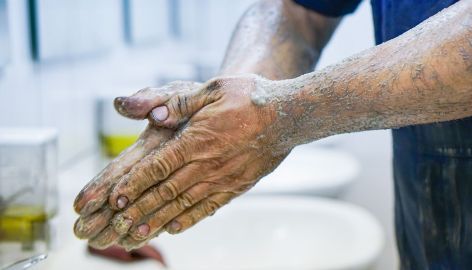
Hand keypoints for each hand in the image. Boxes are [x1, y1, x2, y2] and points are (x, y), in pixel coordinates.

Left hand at [78, 74, 292, 249]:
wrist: (287, 116)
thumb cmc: (249, 98)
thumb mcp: (213, 89)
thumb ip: (180, 104)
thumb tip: (153, 116)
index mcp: (196, 139)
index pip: (157, 167)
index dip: (134, 184)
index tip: (115, 198)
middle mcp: (206, 164)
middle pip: (166, 191)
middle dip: (139, 209)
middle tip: (117, 225)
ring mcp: (222, 178)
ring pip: (183, 204)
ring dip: (158, 220)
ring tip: (137, 234)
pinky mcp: (236, 186)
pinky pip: (208, 208)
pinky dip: (188, 220)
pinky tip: (173, 228)